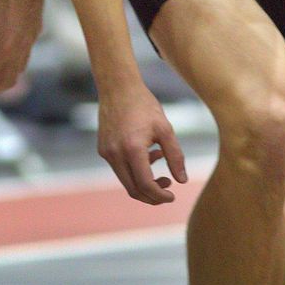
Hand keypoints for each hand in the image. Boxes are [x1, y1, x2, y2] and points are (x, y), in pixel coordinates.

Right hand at [96, 81, 186, 203]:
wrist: (117, 87)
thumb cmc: (144, 105)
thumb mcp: (165, 129)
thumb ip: (175, 156)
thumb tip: (182, 181)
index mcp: (132, 149)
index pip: (145, 185)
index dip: (160, 196)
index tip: (172, 196)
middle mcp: (115, 154)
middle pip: (133, 190)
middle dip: (152, 195)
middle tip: (168, 187)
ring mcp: (106, 152)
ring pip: (126, 181)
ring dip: (144, 181)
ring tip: (160, 160)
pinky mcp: (103, 149)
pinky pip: (120, 169)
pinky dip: (134, 169)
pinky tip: (148, 153)